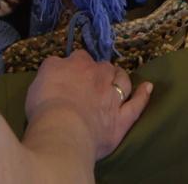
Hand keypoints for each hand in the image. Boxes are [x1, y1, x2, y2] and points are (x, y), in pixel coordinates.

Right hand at [24, 50, 152, 161]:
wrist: (63, 130)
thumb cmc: (46, 104)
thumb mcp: (39, 78)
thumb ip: (52, 68)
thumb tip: (58, 65)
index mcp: (77, 64)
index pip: (79, 57)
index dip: (76, 65)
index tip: (72, 73)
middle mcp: (99, 76)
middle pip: (104, 67)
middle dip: (101, 71)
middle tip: (94, 80)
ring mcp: (113, 98)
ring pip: (122, 81)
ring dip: (121, 78)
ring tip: (119, 79)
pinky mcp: (121, 120)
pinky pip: (137, 106)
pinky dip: (143, 96)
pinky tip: (148, 88)